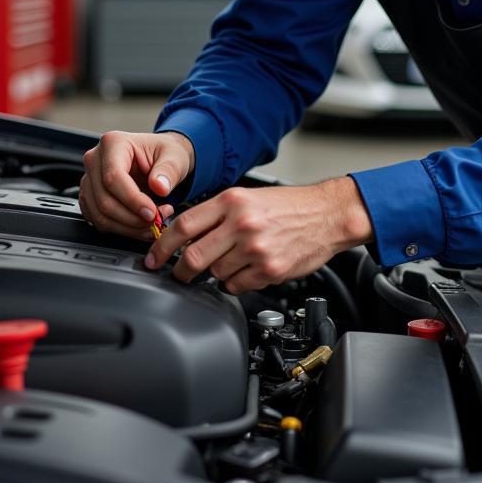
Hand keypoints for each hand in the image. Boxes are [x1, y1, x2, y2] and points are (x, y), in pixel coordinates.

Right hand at [79, 130, 194, 237]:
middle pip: (104, 200)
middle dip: (132, 218)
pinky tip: (140, 225)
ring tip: (152, 223)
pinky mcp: (90, 197)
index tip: (152, 213)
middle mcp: (95, 160)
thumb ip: (169, 170)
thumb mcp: (175, 156)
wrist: (159, 159)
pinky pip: (99, 221)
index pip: (113, 177)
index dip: (132, 200)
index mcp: (113, 143)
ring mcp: (89, 180)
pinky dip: (121, 229)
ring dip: (128, 227)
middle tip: (156, 221)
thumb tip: (160, 187)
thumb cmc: (165, 153)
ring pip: (100, 215)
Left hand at [145, 176, 373, 293]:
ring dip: (216, 273)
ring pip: (216, 273)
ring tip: (231, 261)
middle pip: (194, 256)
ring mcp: (256, 249)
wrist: (327, 215)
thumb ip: (217, 213)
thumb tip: (184, 234)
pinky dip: (236, 282)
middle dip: (180, 270)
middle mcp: (242, 224)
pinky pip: (237, 285)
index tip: (153, 257)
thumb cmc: (289, 206)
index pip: (184, 226)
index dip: (162, 245)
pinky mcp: (269, 270)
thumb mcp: (248, 197)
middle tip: (177, 274)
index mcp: (233, 201)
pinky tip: (247, 269)